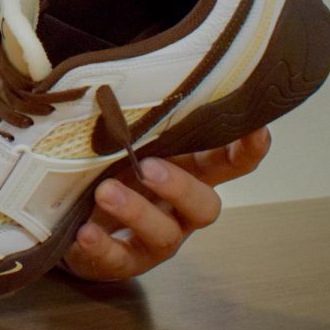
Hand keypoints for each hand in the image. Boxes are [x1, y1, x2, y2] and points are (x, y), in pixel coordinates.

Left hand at [61, 127, 270, 281]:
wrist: (73, 218)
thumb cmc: (110, 167)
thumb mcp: (125, 139)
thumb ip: (135, 116)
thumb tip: (126, 68)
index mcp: (188, 172)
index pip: (229, 162)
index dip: (247, 149)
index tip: (256, 128)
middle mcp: (180, 210)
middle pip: (204, 205)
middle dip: (180, 186)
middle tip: (148, 167)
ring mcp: (155, 239)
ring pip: (164, 234)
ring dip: (136, 211)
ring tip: (105, 192)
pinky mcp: (122, 262)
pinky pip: (118, 259)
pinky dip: (104, 246)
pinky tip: (87, 233)